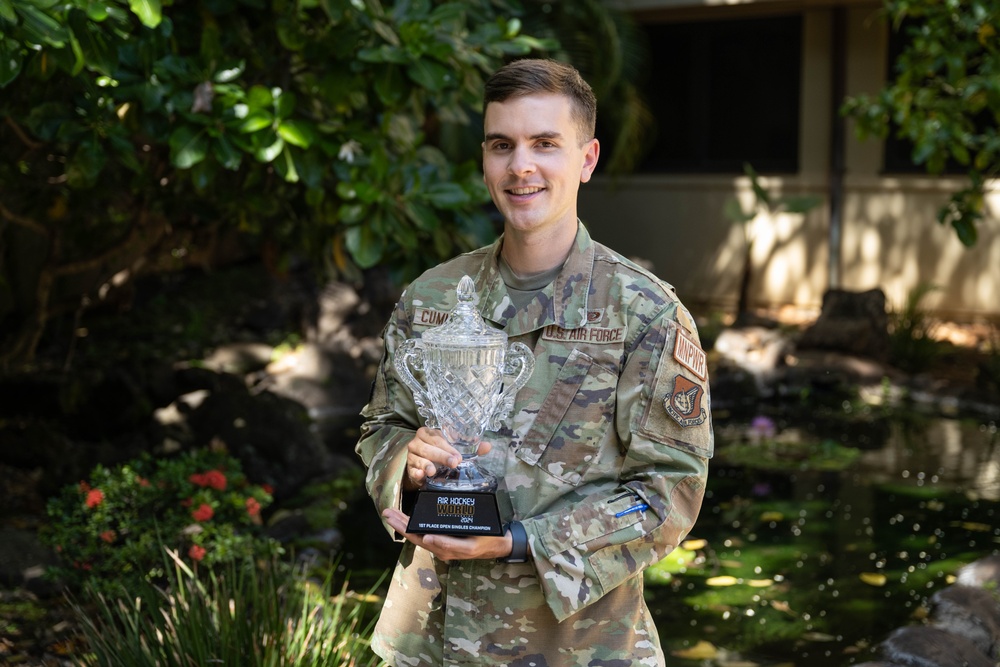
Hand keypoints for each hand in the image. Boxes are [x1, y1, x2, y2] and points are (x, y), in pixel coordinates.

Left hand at [381, 508, 512, 561]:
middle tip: (386, 511)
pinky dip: (416, 523)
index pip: (419, 538)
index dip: (406, 529)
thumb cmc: (485, 542)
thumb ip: (449, 545)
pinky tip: (410, 517)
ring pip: (419, 533)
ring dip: (405, 523)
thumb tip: (428, 539)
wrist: (499, 544)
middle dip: (400, 523)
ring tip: (392, 513)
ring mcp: (442, 542)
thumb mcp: (469, 545)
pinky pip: (427, 531)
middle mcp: (440, 547)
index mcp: (443, 548)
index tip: (395, 519)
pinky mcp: (446, 537)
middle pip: (415, 534)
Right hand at [403, 427, 491, 489]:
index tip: (459, 457)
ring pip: (420, 459)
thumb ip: (469, 447)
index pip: (439, 439)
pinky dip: (416, 473)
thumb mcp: (451, 448)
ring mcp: (412, 455)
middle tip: (453, 463)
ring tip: (433, 471)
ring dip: (427, 464)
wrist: (421, 466)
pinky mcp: (409, 468)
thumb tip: (487, 446)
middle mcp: (418, 442)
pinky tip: (421, 475)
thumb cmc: (438, 453)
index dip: (449, 448)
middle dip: (442, 456)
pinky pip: (412, 470)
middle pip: (430, 448)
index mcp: (429, 433)